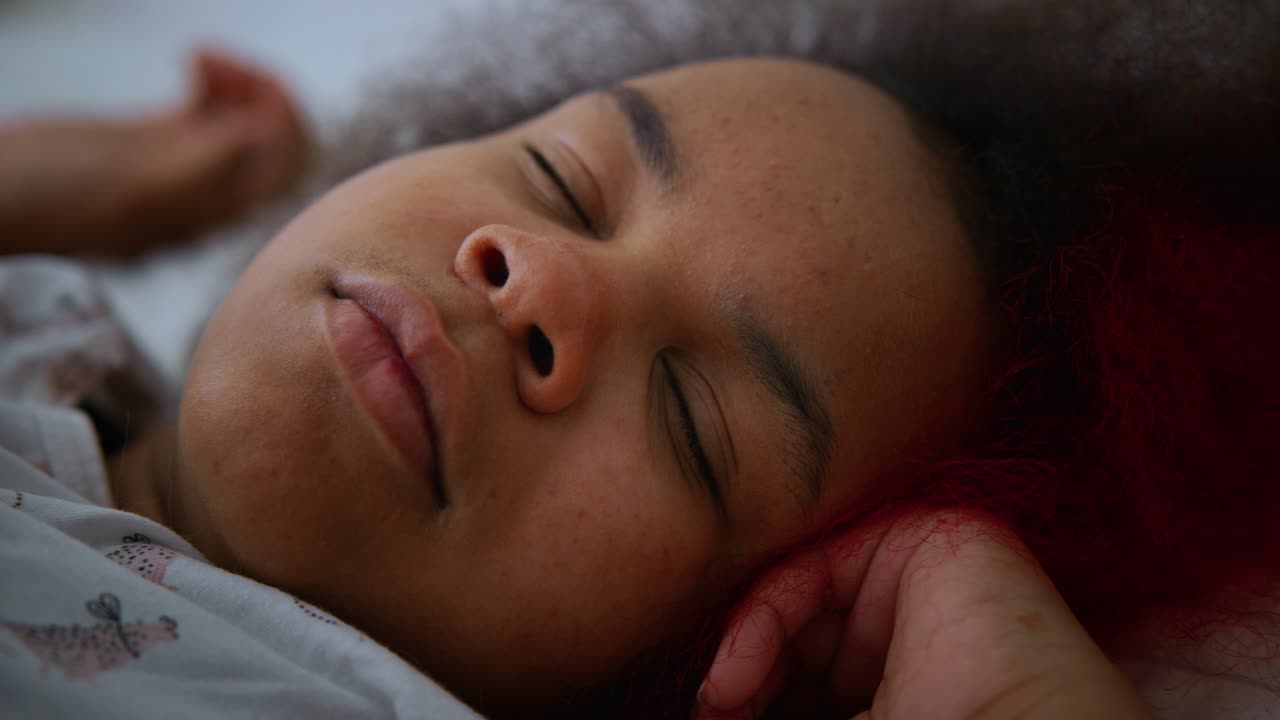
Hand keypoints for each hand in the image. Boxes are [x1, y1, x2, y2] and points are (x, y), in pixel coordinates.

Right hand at [0, 47, 308, 255]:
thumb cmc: (49, 197)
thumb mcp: (133, 177)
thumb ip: (202, 164)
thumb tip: (266, 139)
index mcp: (212, 213)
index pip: (286, 171)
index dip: (287, 123)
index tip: (262, 84)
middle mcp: (205, 193)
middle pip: (273, 144)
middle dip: (266, 95)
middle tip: (225, 63)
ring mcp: (180, 165)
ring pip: (243, 120)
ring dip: (239, 80)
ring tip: (201, 54)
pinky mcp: (152, 141)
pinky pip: (206, 109)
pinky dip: (212, 78)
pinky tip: (191, 56)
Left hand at [692, 509, 1151, 718]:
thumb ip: (776, 712)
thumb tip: (707, 712)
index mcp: (901, 685)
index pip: (805, 679)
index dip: (753, 702)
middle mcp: (909, 631)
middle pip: (799, 637)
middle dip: (745, 682)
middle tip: (708, 716)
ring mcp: (919, 582)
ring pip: (799, 602)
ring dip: (744, 657)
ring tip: (717, 707)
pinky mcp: (928, 537)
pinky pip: (816, 569)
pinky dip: (760, 623)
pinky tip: (730, 679)